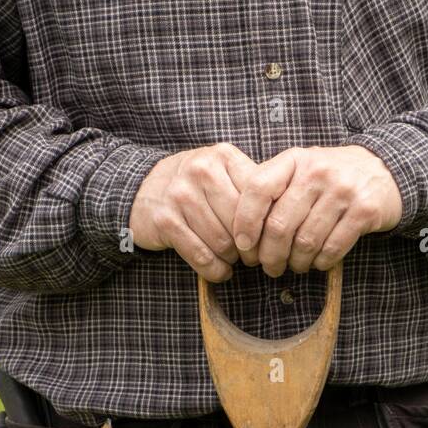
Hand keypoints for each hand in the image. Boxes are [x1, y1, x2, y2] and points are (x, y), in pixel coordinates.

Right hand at [129, 142, 258, 281]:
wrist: (142, 190)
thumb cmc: (194, 187)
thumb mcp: (222, 174)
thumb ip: (251, 188)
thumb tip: (286, 217)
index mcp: (223, 156)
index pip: (259, 198)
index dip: (267, 226)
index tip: (267, 240)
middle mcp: (202, 170)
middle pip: (243, 223)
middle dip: (251, 248)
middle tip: (250, 257)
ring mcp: (181, 194)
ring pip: (223, 243)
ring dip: (231, 260)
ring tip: (232, 260)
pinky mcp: (166, 221)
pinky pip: (202, 256)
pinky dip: (215, 271)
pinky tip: (220, 271)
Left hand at [232, 145, 402, 276]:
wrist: (383, 171)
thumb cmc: (329, 178)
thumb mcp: (300, 170)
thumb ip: (273, 191)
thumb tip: (239, 233)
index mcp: (294, 159)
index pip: (258, 189)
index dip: (244, 222)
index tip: (242, 246)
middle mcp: (317, 171)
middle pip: (279, 225)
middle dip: (270, 255)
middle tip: (269, 268)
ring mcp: (343, 190)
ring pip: (305, 242)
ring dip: (296, 263)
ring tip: (295, 266)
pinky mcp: (364, 211)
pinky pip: (332, 249)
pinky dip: (321, 263)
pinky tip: (318, 262)